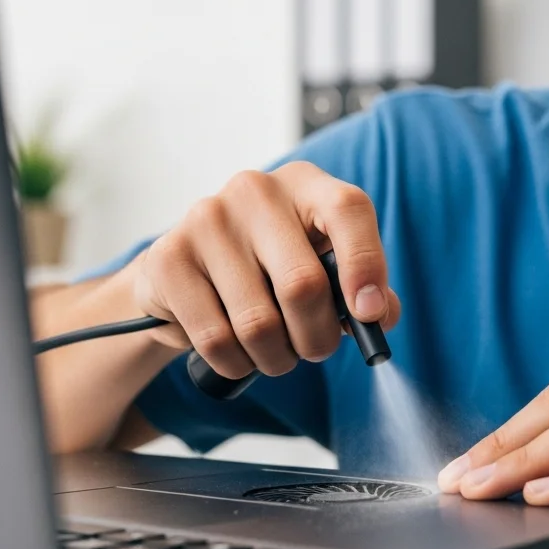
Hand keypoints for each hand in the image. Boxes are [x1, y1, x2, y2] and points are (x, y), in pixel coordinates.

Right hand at [133, 161, 399, 378]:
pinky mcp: (169, 258)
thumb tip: (380, 316)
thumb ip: (363, 290)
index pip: (348, 210)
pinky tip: (236, 351)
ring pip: (258, 324)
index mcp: (306, 184)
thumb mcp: (323, 267)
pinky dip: (236, 364)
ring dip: (276, 359)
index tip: (369, 316)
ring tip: (274, 352)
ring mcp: (207, 219)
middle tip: (314, 351)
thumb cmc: (272, 269)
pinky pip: (216, 339)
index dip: (365, 266)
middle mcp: (256, 190)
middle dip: (317, 339)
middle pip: (303, 285)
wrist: (189, 272)